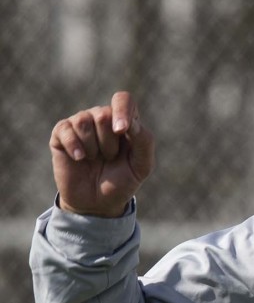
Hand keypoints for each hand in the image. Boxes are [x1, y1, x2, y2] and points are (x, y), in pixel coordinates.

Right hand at [49, 91, 154, 217]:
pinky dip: (74, 147)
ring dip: (92, 147)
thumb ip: (144, 141)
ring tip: (95, 159)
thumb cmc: (123, 181)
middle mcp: (102, 118)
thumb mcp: (142, 165)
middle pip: (103, 113)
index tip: (122, 131)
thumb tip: (129, 122)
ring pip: (83, 120)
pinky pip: (65, 129)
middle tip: (110, 157)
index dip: (122, 111)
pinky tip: (80, 159)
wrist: (98, 203)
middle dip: (109, 142)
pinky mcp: (61, 134)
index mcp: (125, 121)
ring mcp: (81, 124)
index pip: (123, 99)